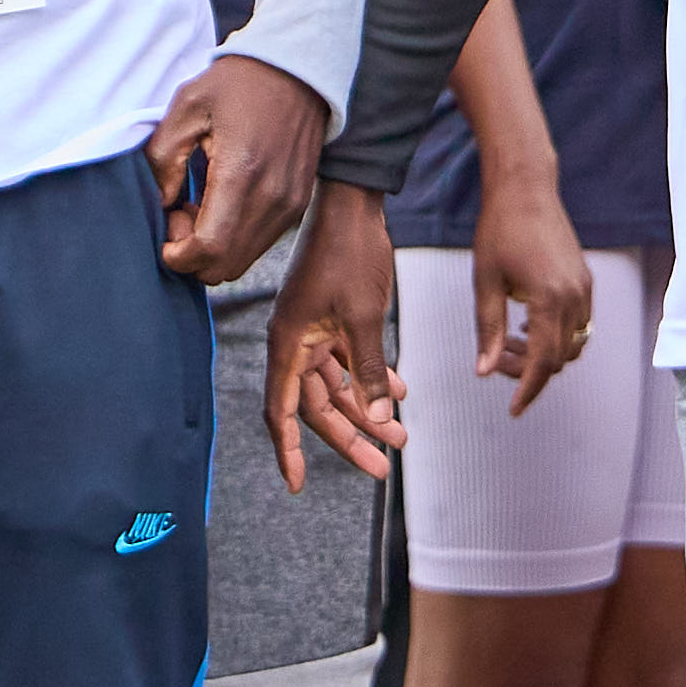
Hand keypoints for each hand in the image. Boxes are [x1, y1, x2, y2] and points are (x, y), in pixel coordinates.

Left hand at [151, 53, 330, 283]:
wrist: (297, 68)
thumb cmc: (239, 82)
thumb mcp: (186, 107)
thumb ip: (163, 160)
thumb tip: (159, 204)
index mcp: (242, 174)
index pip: (208, 252)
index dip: (177, 254)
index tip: (167, 222)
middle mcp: (273, 199)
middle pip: (224, 268)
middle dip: (192, 254)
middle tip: (181, 212)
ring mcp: (290, 205)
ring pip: (241, 261)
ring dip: (213, 247)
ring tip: (202, 204)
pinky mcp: (298, 204)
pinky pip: (259, 243)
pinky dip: (234, 238)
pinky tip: (224, 201)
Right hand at [270, 184, 406, 486]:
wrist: (355, 202)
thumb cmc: (350, 253)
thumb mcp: (364, 317)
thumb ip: (371, 371)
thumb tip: (383, 420)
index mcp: (289, 344)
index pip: (282, 411)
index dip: (289, 450)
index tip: (297, 484)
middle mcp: (295, 342)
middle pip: (318, 406)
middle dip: (351, 437)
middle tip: (382, 467)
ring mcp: (313, 330)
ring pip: (339, 386)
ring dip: (370, 409)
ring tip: (402, 437)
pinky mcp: (332, 318)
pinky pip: (350, 360)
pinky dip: (373, 377)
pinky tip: (402, 390)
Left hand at [468, 164, 594, 420]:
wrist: (526, 188)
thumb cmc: (499, 229)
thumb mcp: (485, 282)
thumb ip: (489, 330)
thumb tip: (485, 371)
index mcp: (549, 299)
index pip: (545, 362)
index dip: (529, 390)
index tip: (513, 409)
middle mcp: (575, 297)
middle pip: (561, 358)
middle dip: (532, 372)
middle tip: (498, 365)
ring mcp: (584, 289)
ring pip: (574, 344)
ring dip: (546, 355)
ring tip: (511, 346)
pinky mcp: (585, 281)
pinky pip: (579, 324)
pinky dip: (557, 336)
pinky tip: (527, 325)